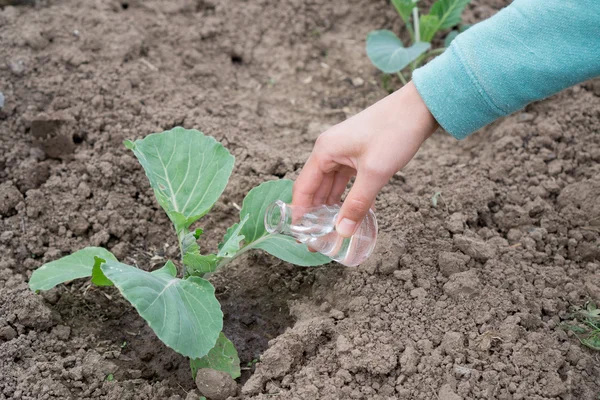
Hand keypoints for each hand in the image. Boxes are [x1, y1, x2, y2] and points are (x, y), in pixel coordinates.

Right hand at [292, 81, 437, 236]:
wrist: (419, 107)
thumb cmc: (394, 132)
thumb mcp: (375, 173)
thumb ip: (357, 204)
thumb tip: (342, 232)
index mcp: (325, 151)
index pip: (304, 187)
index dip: (300, 213)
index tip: (303, 236)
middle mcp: (329, 151)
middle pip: (316, 188)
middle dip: (317, 214)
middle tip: (319, 240)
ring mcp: (344, 152)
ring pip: (333, 186)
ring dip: (334, 207)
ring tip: (335, 232)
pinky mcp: (359, 154)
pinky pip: (348, 181)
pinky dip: (350, 198)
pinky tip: (355, 216)